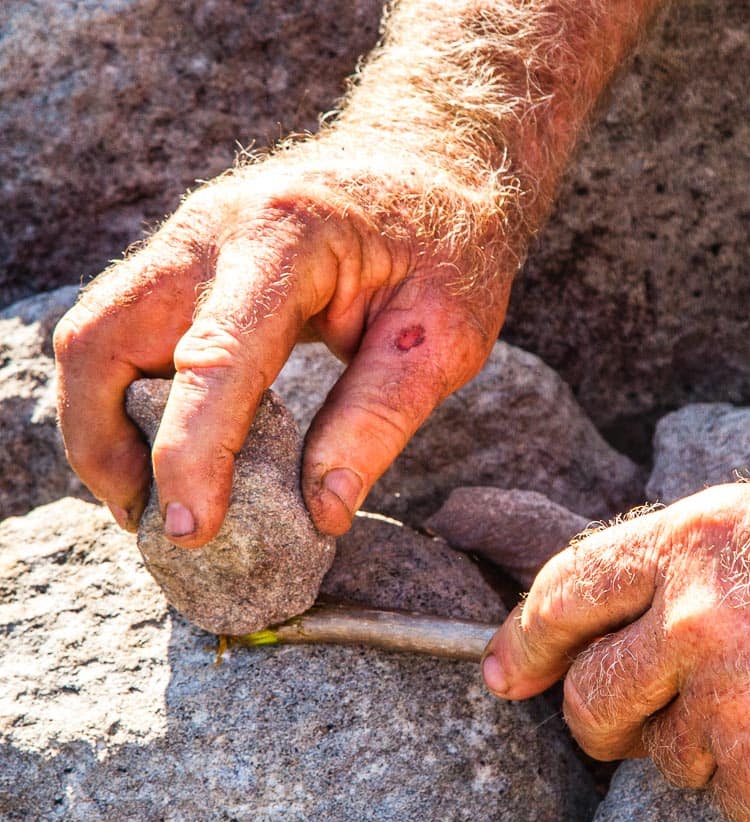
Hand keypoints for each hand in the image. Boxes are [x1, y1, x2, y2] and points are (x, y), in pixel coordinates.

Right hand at [54, 164, 507, 544]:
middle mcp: (213, 228)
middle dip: (105, 443)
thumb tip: (321, 510)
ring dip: (103, 423)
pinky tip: (167, 448)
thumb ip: (381, 417)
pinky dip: (128, 395)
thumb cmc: (449, 246)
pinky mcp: (184, 259)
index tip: (194, 529)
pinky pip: (124, 329)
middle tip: (152, 523)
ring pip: (96, 334)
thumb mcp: (448, 333)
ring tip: (152, 500)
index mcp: (286, 235)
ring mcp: (187, 237)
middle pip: (104, 337)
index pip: (214, 356)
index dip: (192, 451)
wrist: (435, 161)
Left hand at [484, 482, 749, 821]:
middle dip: (597, 719)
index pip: (568, 592)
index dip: (526, 638)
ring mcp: (732, 706)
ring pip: (663, 757)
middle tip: (626, 726)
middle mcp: (698, 620)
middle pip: (590, 697)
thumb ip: (692, 566)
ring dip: (703, 746)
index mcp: (698, 541)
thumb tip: (625, 613)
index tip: (507, 672)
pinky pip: (729, 799)